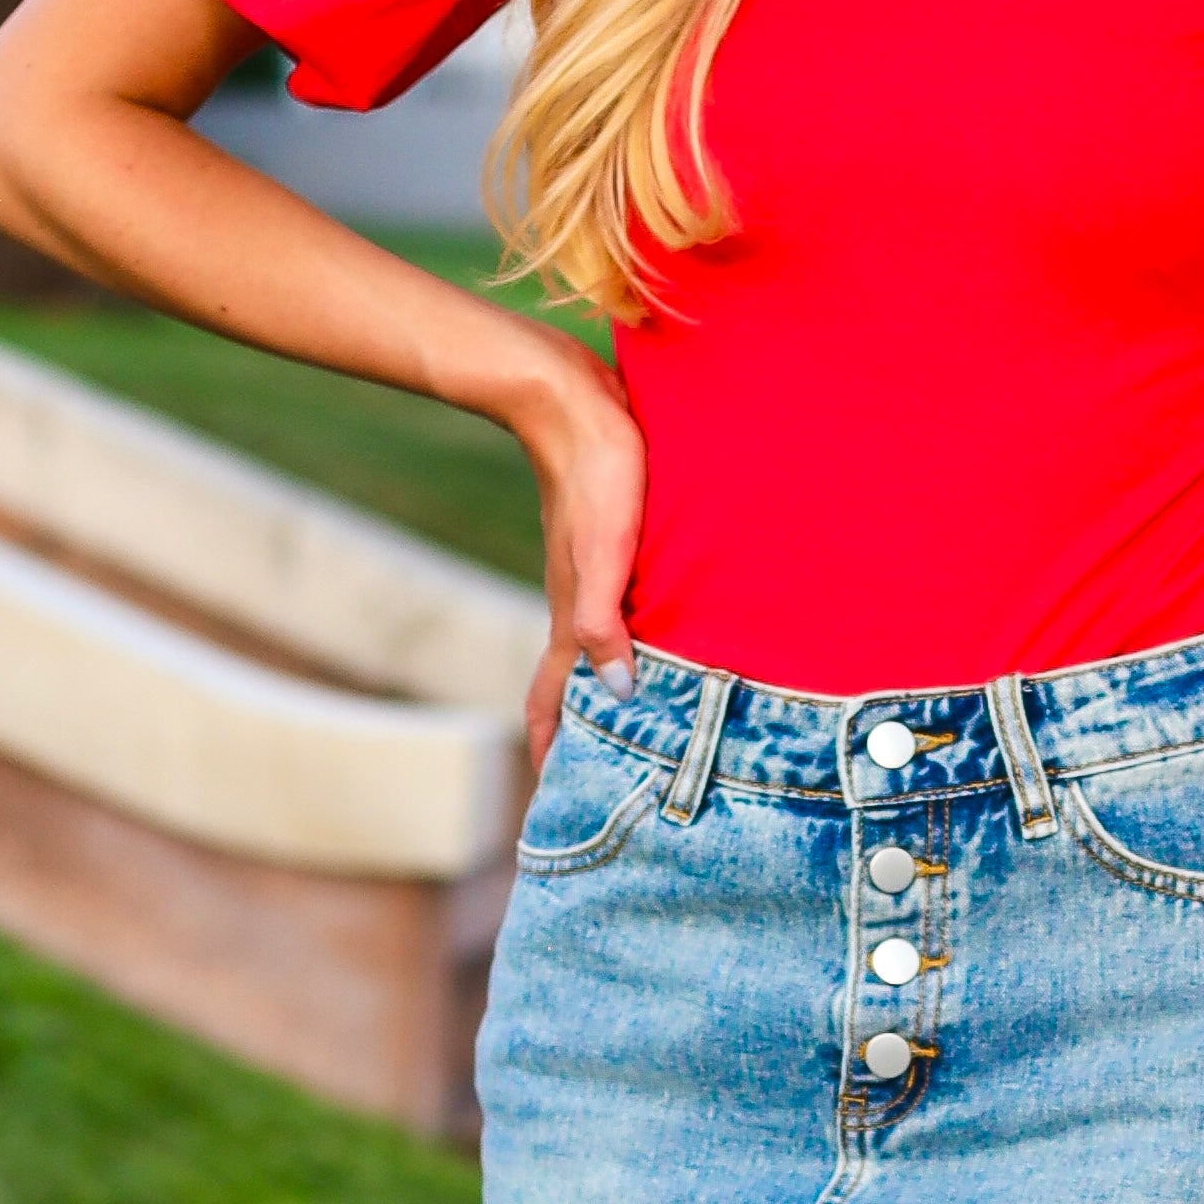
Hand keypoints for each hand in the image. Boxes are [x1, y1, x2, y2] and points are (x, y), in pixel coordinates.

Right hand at [514, 350, 647, 769]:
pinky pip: (613, 617)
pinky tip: (652, 645)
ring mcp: (589, 579)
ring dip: (603, 695)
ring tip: (631, 730)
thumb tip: (614, 695)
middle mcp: (577, 607)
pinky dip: (624, 648)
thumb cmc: (597, 471)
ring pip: (592, 653)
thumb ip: (605, 621)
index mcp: (572, 618)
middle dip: (579, 738)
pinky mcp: (606, 550)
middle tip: (602, 783)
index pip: (552, 703)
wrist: (570, 400)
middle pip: (570, 688)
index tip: (557, 803)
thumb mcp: (605, 549)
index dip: (552, 753)